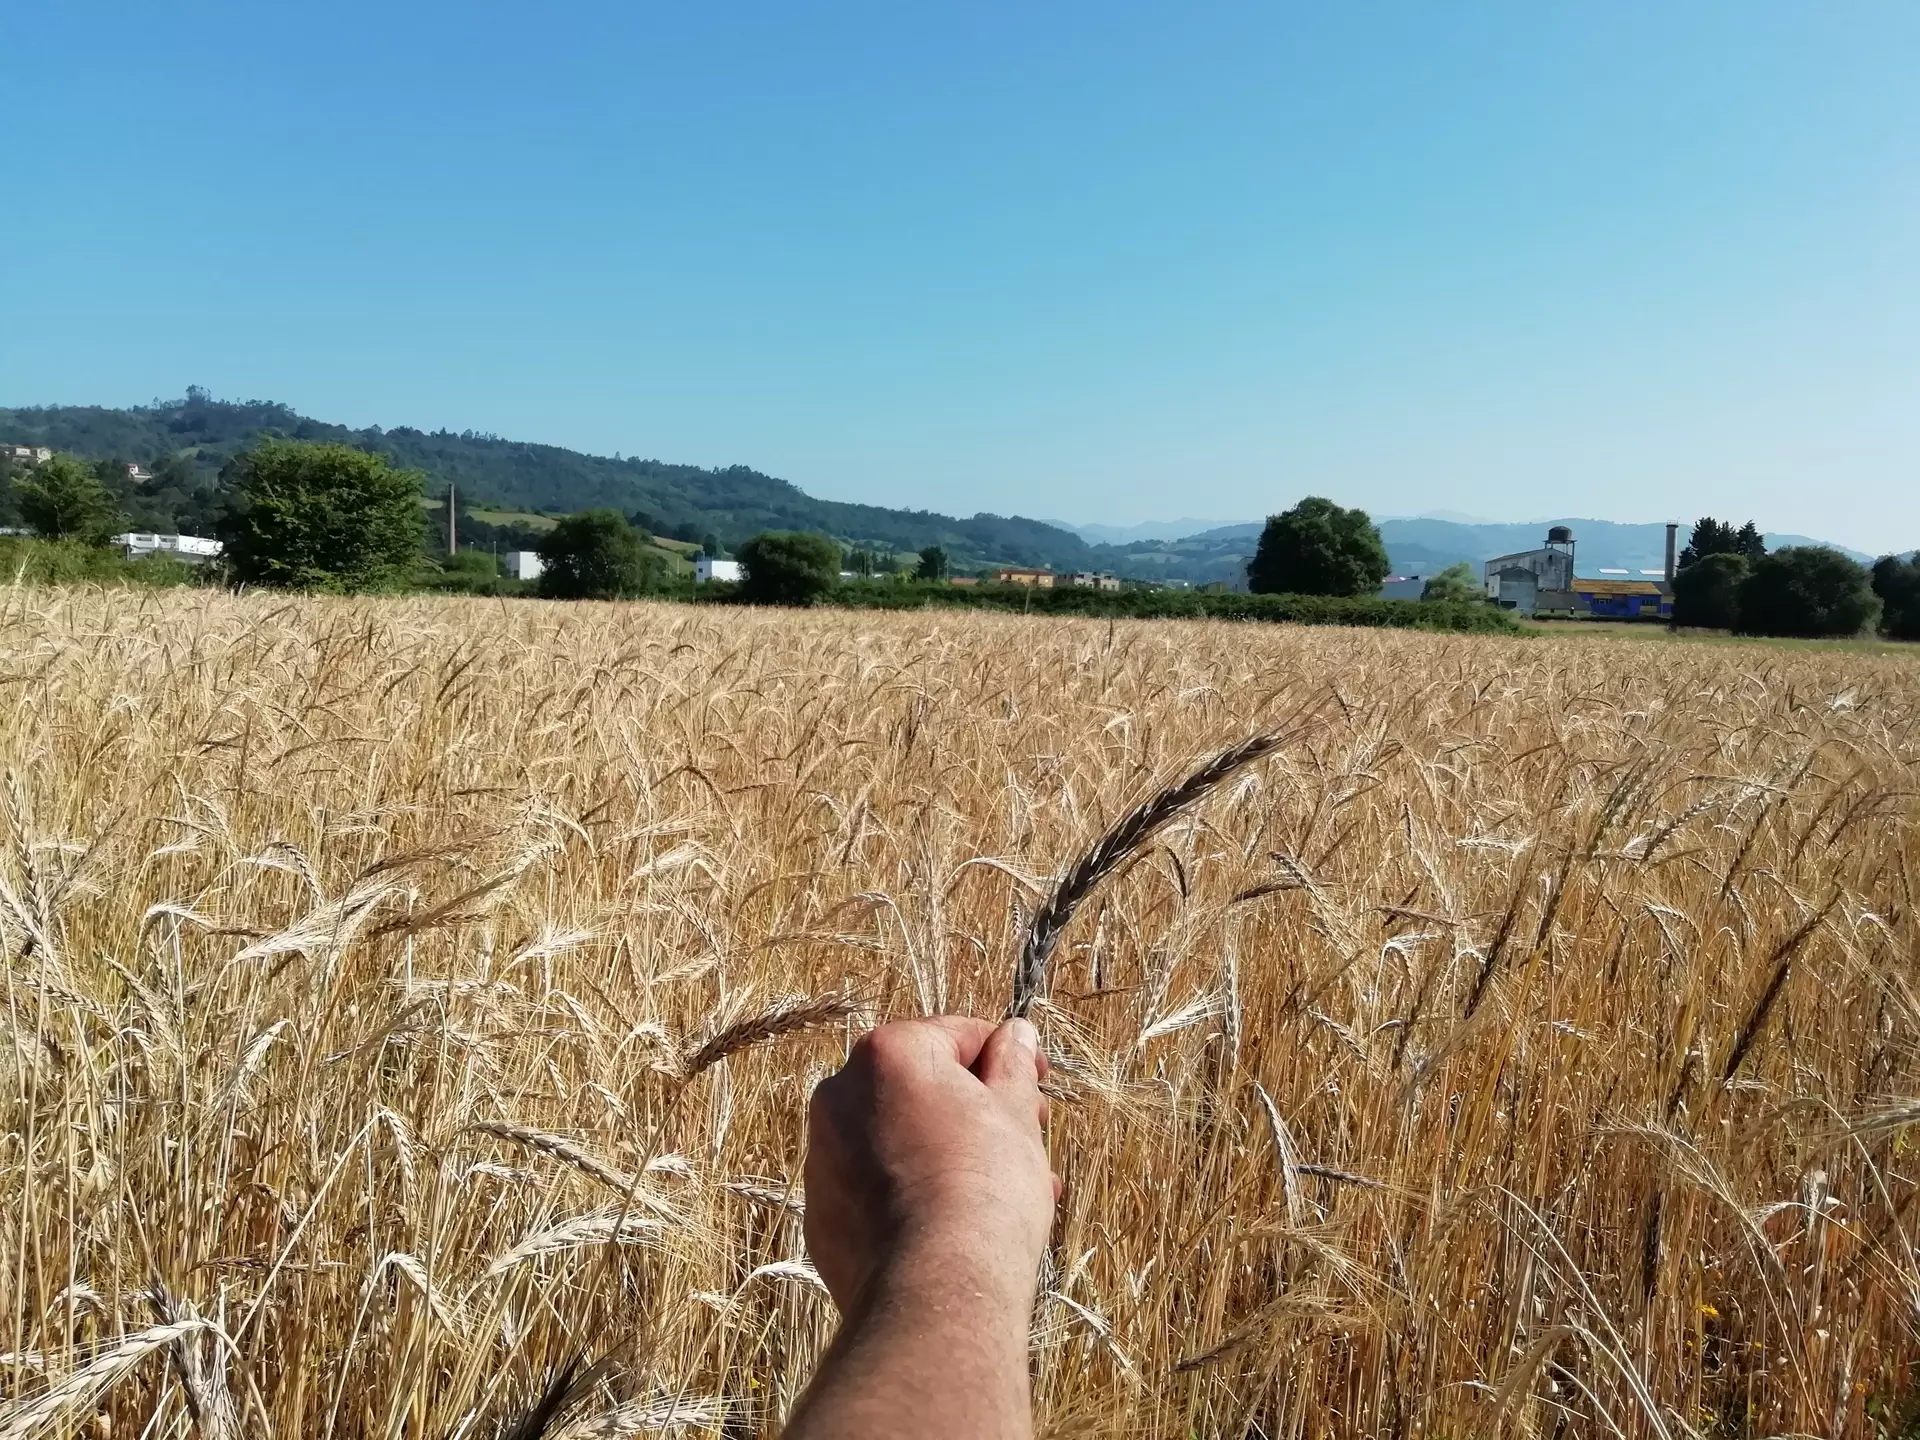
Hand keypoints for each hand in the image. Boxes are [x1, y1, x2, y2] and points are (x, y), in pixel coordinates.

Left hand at [804, 1016, 1056, 1313]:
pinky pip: (874, 1188)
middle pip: (923, 1087)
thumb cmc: (984, 1187)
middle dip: (978, 1110)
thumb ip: (1012, 1064)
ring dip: (950, 1151)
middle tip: (1027, 1138)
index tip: (1039, 1083)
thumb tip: (1015, 1032)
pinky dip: (911, 1193)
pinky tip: (957, 1223)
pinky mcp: (821, 1214)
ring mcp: (822, 1157)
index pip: (957, 1036)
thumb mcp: (1015, 1114)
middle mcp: (839, 1095)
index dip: (1008, 1056)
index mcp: (887, 1054)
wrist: (934, 1291)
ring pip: (899, 1139)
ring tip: (1006, 1190)